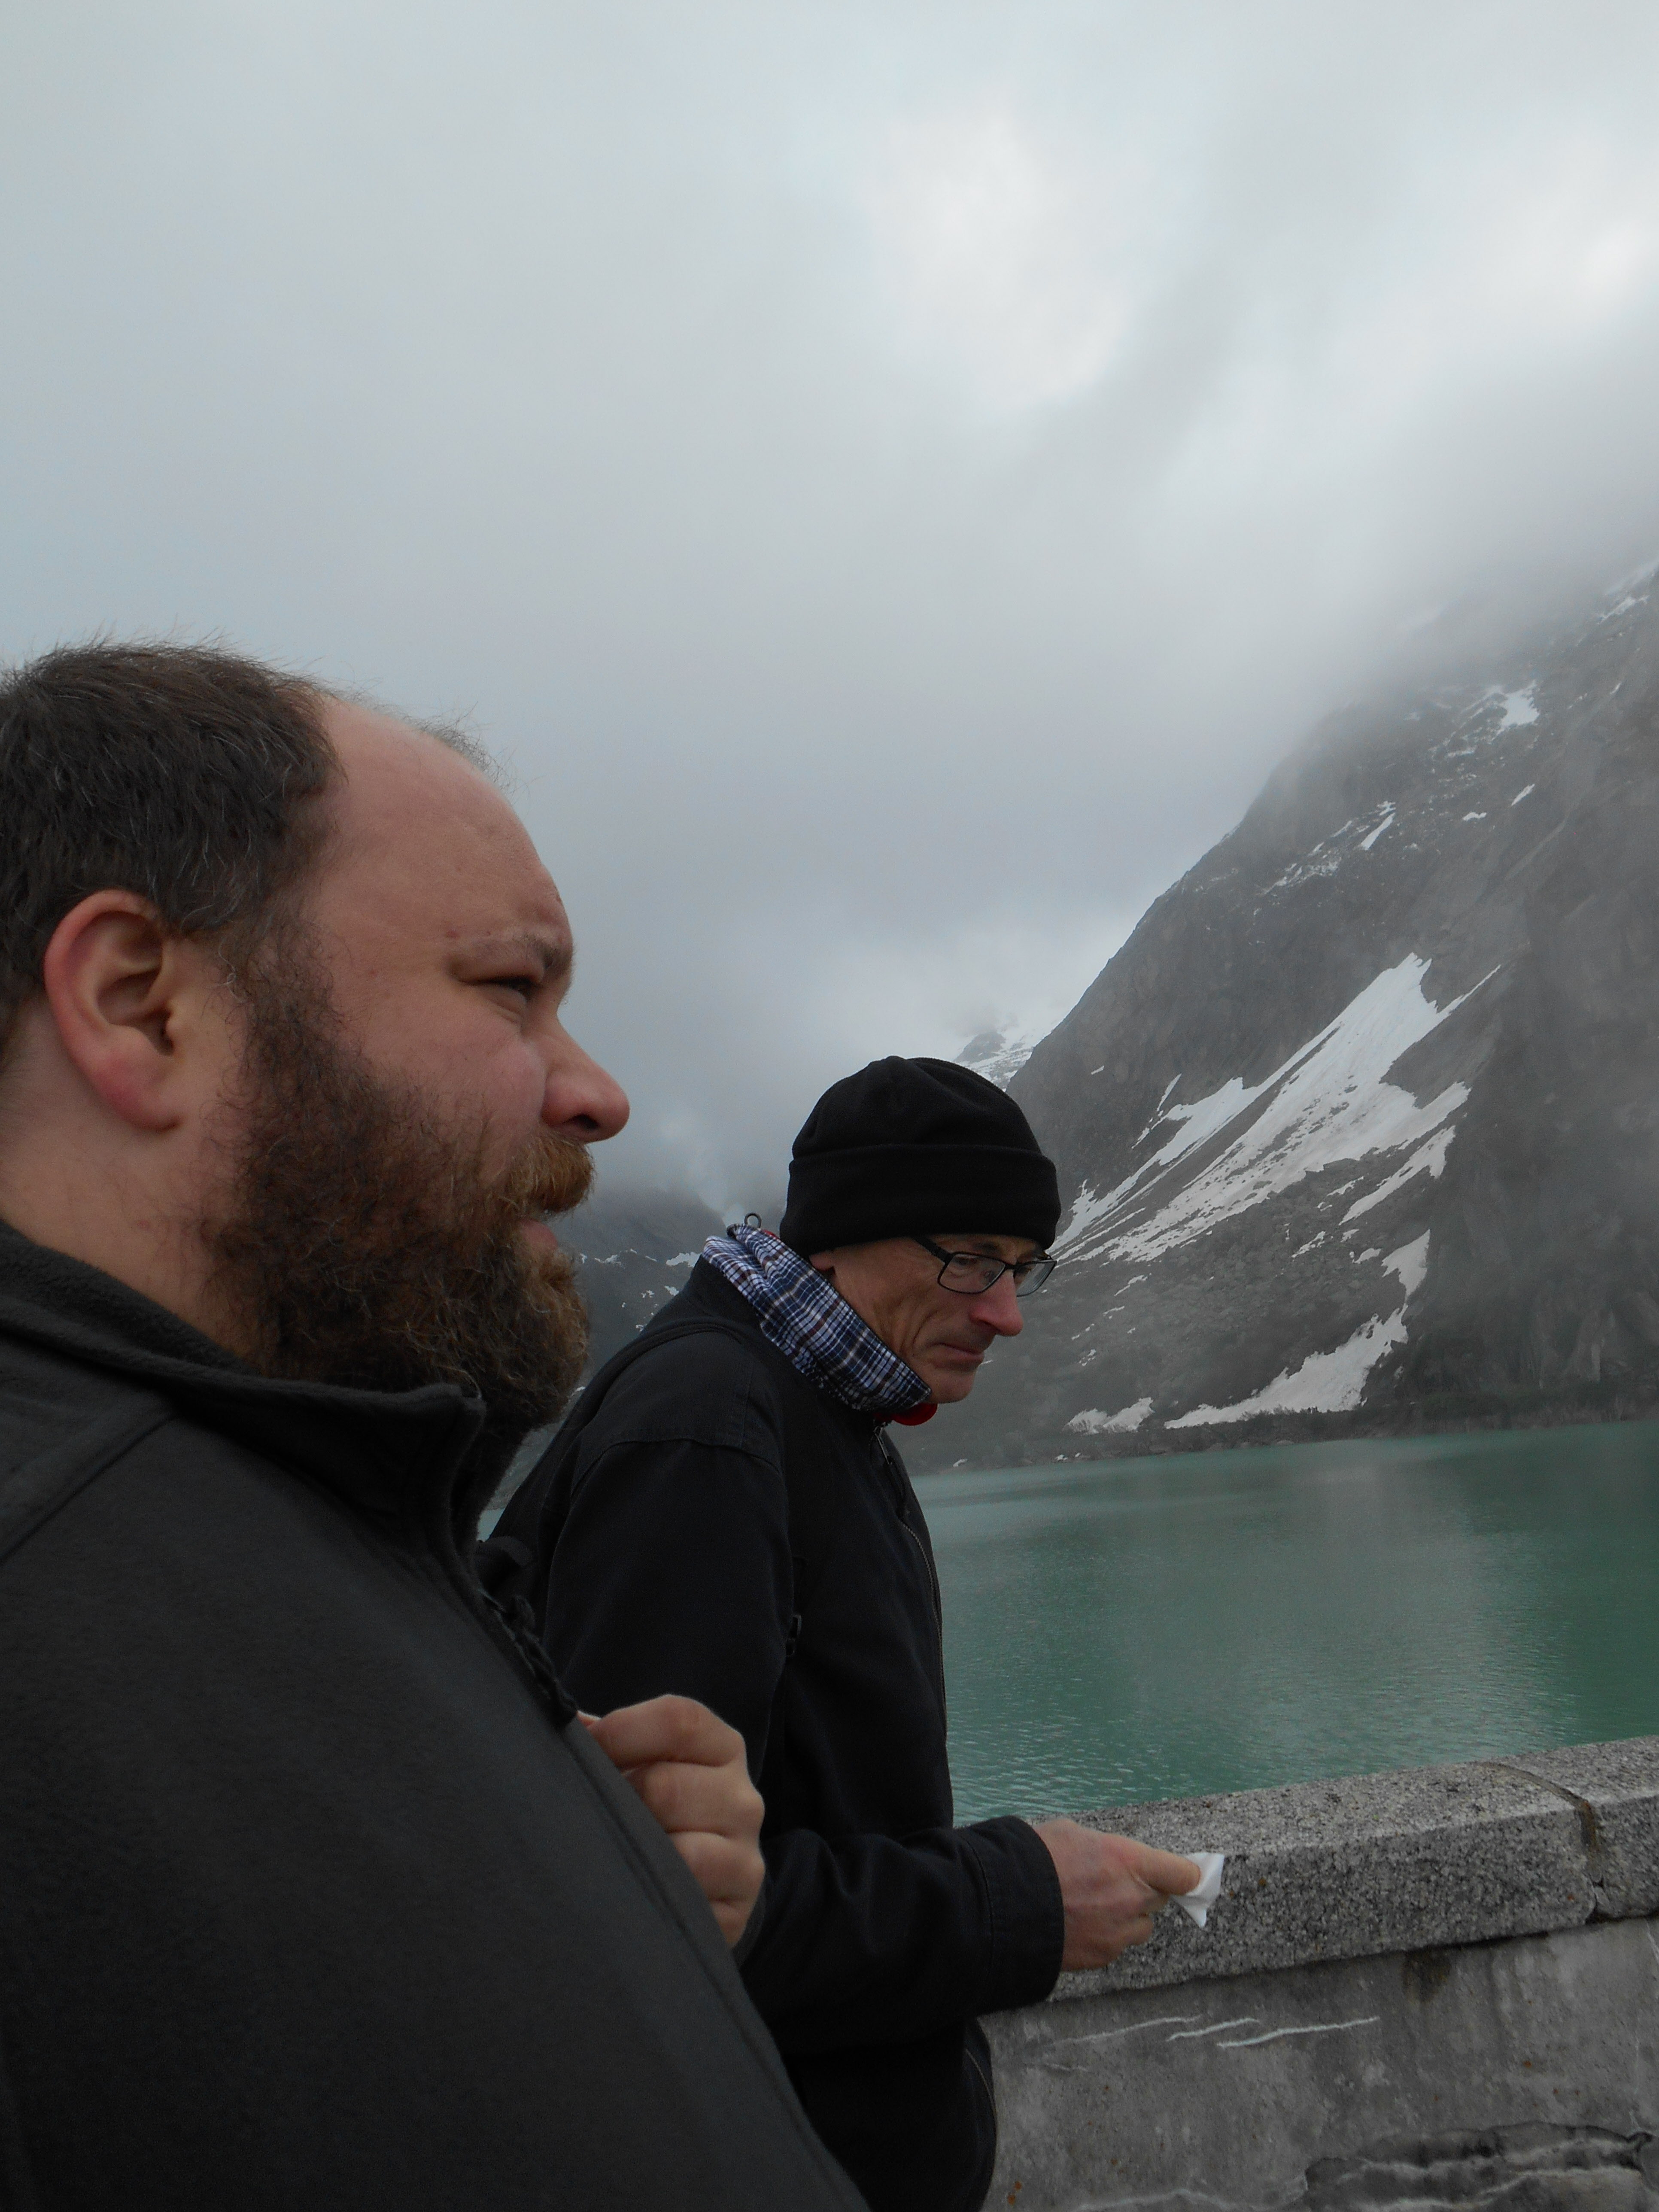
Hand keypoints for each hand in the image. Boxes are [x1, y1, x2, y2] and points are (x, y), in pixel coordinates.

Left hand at [583, 1696, 765, 1946]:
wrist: (702, 1880)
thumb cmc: (653, 1809)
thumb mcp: (642, 1763)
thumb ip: (607, 1740)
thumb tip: (562, 1728)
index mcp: (723, 1748)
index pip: (678, 1721)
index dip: (619, 1731)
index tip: (586, 1750)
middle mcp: (743, 1799)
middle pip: (665, 1788)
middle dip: (619, 1804)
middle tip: (598, 1818)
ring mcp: (745, 1857)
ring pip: (681, 1853)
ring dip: (635, 1857)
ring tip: (616, 1858)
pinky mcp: (739, 1910)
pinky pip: (685, 1903)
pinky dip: (652, 1900)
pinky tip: (637, 1894)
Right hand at [1032, 1818, 1200, 1971]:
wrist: (1005, 1904)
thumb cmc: (1035, 1857)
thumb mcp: (1072, 1833)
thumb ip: (1103, 1849)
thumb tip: (1111, 1859)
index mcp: (1128, 1862)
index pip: (1182, 1874)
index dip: (1186, 1875)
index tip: (1187, 1875)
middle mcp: (1132, 1899)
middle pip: (1159, 1899)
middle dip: (1144, 1891)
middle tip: (1114, 1882)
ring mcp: (1118, 1933)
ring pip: (1140, 1927)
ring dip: (1128, 1917)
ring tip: (1093, 1907)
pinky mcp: (1102, 1957)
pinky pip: (1117, 1946)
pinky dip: (1106, 1937)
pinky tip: (1078, 1925)